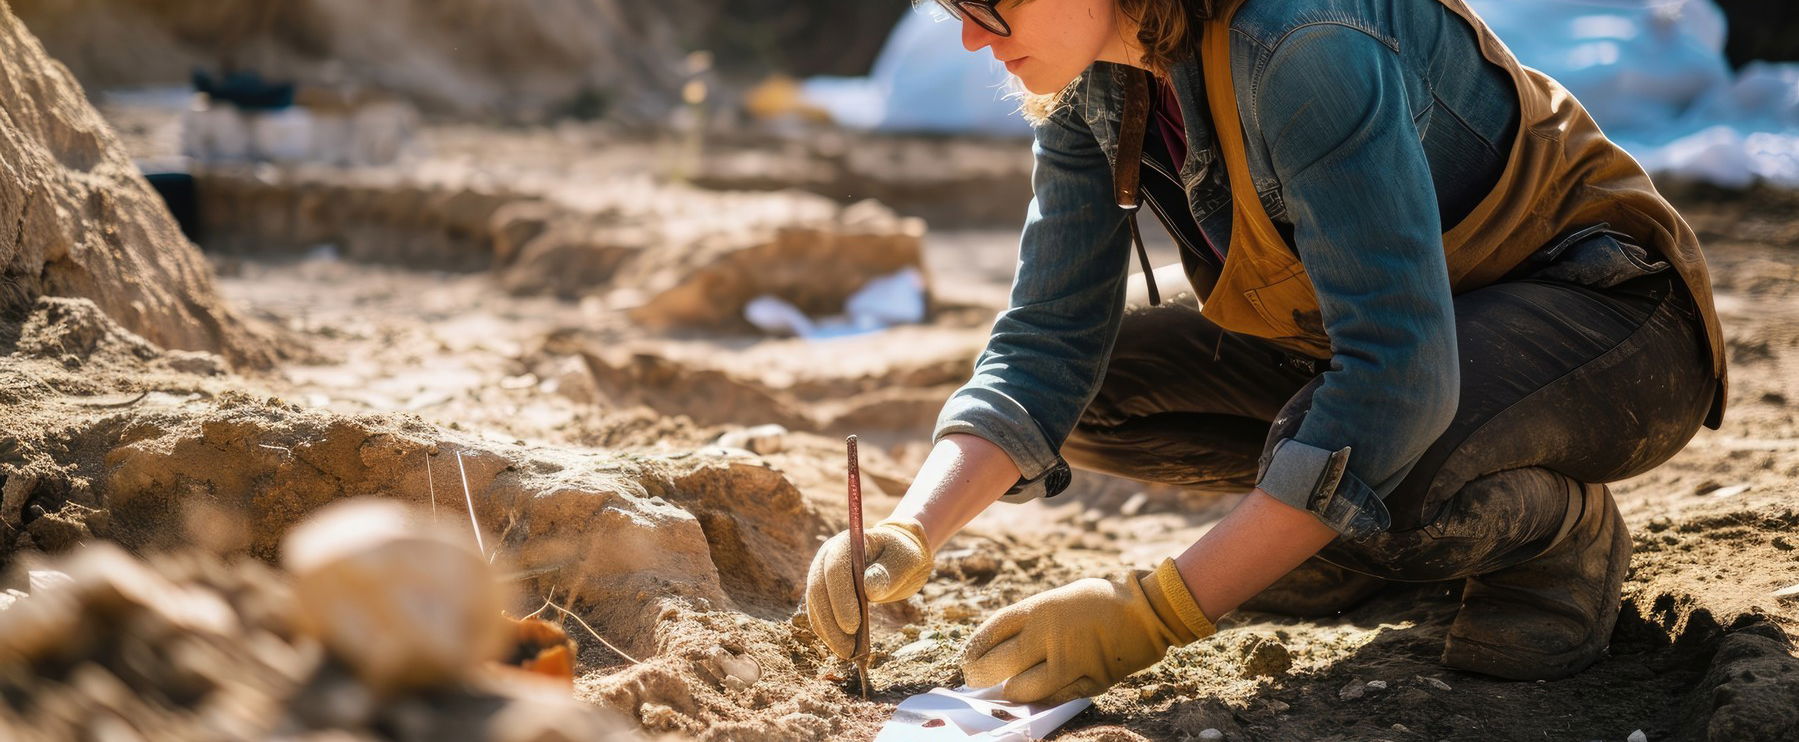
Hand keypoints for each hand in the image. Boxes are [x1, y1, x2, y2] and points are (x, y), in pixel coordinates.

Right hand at [804, 518, 932, 658]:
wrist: (896, 554)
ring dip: (827, 631)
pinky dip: (827, 630)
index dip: (841, 598)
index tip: (853, 626)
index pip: (835, 569)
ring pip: (815, 604)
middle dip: (830, 622)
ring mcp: (822, 572)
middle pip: (818, 588)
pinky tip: (842, 646)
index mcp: (847, 542)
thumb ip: (889, 572)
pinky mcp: (823, 590)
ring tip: (846, 653)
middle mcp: (827, 556)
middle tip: (847, 649)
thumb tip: (869, 588)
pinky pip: (819, 612)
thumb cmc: (903, 557)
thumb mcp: (906, 561)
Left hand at [960, 558, 1214, 703]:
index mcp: (1041, 609)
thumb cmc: (1096, 604)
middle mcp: (1050, 636)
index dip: (974, 648)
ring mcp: (1070, 662)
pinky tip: (1031, 697)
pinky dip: (1038, 699)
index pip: (992, 631)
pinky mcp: (1088, 682)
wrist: (1146, 613)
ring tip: (1004, 690)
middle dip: (981, 675)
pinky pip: (1052, 699)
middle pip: (999, 663)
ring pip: (1022, 690)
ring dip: (1009, 693)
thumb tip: (997, 650)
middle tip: (975, 679)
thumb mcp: (1058, 601)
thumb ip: (1031, 624)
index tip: (966, 657)